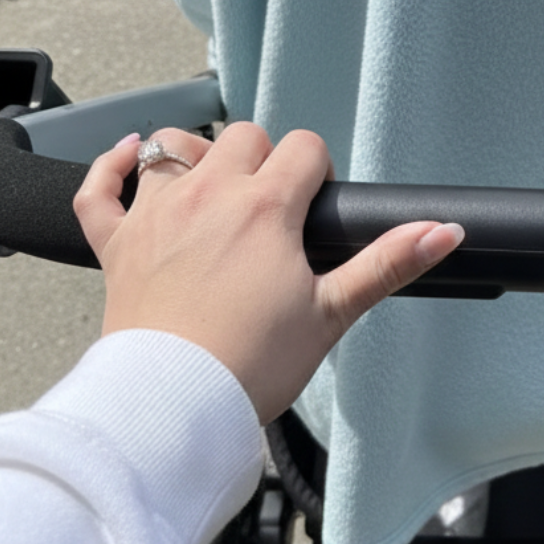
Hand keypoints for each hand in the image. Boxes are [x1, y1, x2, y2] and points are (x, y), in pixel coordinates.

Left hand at [73, 123, 463, 423]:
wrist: (173, 406)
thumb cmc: (251, 363)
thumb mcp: (333, 311)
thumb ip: (390, 262)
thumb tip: (443, 230)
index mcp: (265, 208)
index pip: (304, 147)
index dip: (317, 170)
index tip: (314, 203)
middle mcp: (209, 196)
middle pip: (245, 136)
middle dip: (266, 160)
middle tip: (274, 206)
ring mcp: (156, 214)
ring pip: (173, 146)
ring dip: (197, 155)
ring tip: (214, 183)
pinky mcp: (117, 243)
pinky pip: (100, 186)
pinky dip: (112, 166)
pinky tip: (130, 157)